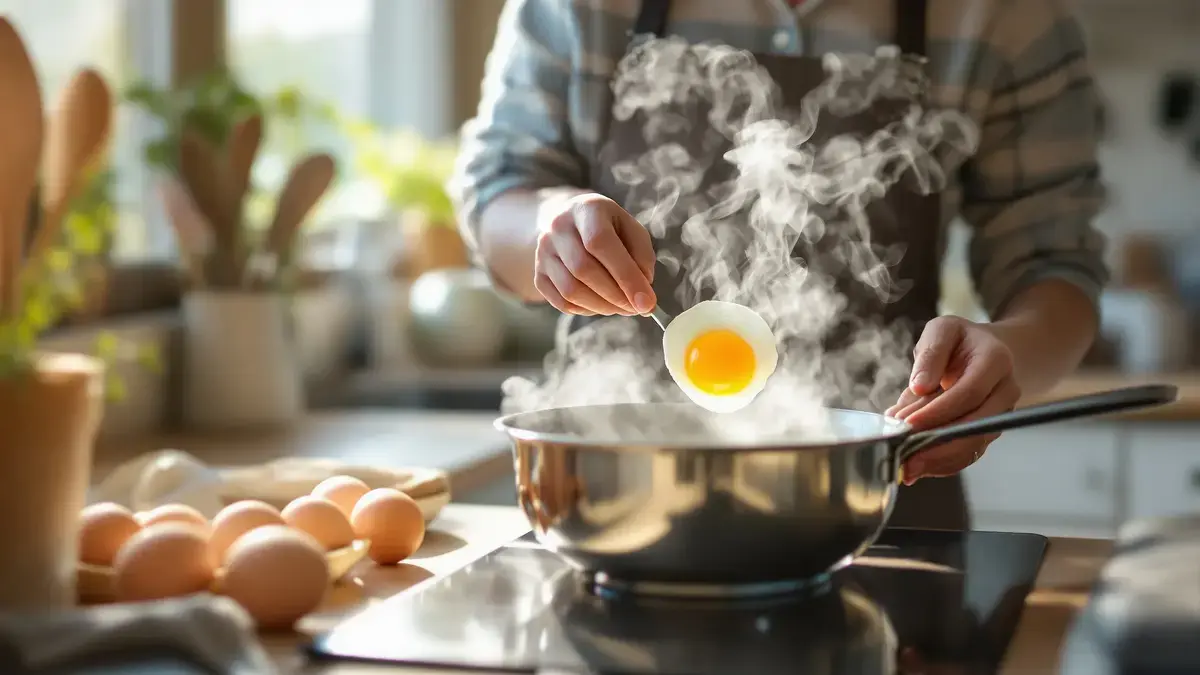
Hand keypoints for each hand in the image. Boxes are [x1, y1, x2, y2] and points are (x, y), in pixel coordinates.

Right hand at [534, 192, 656, 315]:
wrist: (570, 222)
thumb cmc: (608, 227)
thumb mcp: (631, 229)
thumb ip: (642, 257)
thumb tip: (641, 294)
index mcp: (586, 208)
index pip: (600, 243)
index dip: (625, 275)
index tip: (646, 302)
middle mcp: (558, 226)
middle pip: (583, 269)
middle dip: (615, 296)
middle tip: (636, 308)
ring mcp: (543, 251)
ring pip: (570, 290)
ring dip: (602, 307)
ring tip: (621, 307)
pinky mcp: (538, 274)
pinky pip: (561, 302)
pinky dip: (585, 310)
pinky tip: (600, 305)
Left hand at [885, 316, 1021, 484]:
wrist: (987, 351)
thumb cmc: (961, 341)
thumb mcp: (943, 330)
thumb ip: (931, 353)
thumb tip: (920, 385)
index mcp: (996, 361)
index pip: (968, 393)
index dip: (937, 412)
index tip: (907, 424)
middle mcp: (1005, 392)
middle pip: (974, 426)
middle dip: (935, 442)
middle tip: (901, 453)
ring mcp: (999, 416)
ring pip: (972, 446)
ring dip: (937, 458)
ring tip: (904, 465)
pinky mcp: (988, 433)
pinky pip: (968, 454)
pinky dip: (941, 463)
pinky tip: (916, 466)